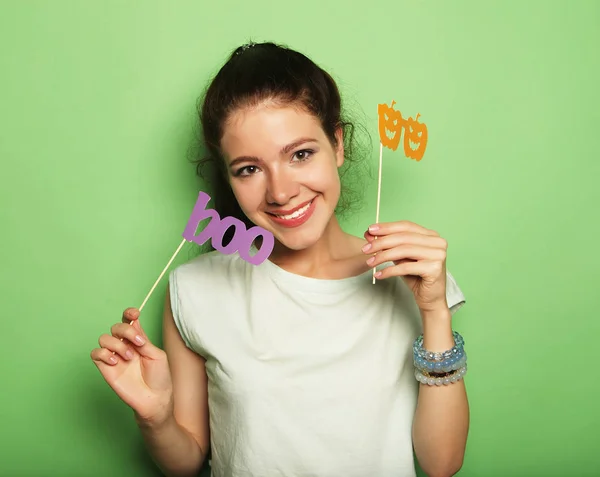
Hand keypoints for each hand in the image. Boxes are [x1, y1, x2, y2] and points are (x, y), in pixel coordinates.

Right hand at [90, 308, 173, 425]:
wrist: (154, 398)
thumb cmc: (159, 377)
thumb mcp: (156, 355)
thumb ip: (143, 341)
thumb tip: (134, 327)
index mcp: (138, 340)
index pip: (129, 321)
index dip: (129, 313)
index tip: (134, 313)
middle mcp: (125, 346)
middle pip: (116, 327)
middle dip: (125, 330)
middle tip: (138, 343)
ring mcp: (115, 356)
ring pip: (104, 338)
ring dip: (117, 344)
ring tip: (129, 357)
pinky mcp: (106, 368)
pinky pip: (95, 353)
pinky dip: (104, 354)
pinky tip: (116, 362)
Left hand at [363, 221, 447, 313]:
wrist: (430, 298)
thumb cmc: (416, 276)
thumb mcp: (400, 258)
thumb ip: (388, 245)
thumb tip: (369, 234)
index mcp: (431, 235)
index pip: (406, 226)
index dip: (387, 227)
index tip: (370, 230)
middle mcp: (437, 242)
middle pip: (403, 237)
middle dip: (381, 242)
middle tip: (365, 249)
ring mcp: (438, 254)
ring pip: (404, 250)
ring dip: (383, 256)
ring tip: (370, 263)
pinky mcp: (435, 268)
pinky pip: (406, 267)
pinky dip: (389, 270)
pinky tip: (379, 274)